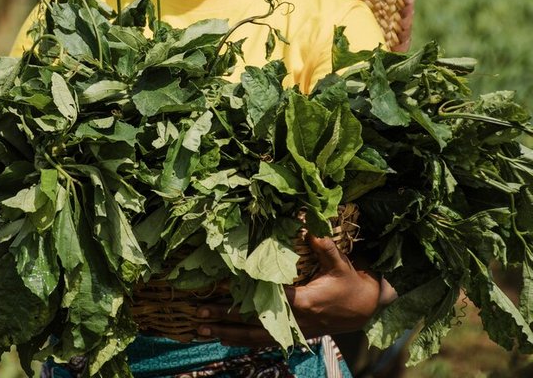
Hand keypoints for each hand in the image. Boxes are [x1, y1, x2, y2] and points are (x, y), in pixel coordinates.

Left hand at [196, 235, 386, 347]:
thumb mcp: (340, 263)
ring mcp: (293, 331)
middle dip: (225, 319)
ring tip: (202, 332)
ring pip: (255, 337)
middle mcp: (295, 320)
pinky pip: (264, 340)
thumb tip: (308, 224)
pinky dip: (243, 339)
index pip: (269, 300)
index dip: (246, 296)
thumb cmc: (350, 284)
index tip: (223, 290)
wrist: (365, 309)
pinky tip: (225, 338)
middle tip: (199, 316)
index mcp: (305, 302)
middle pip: (254, 323)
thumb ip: (324, 246)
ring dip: (228, 334)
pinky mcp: (293, 334)